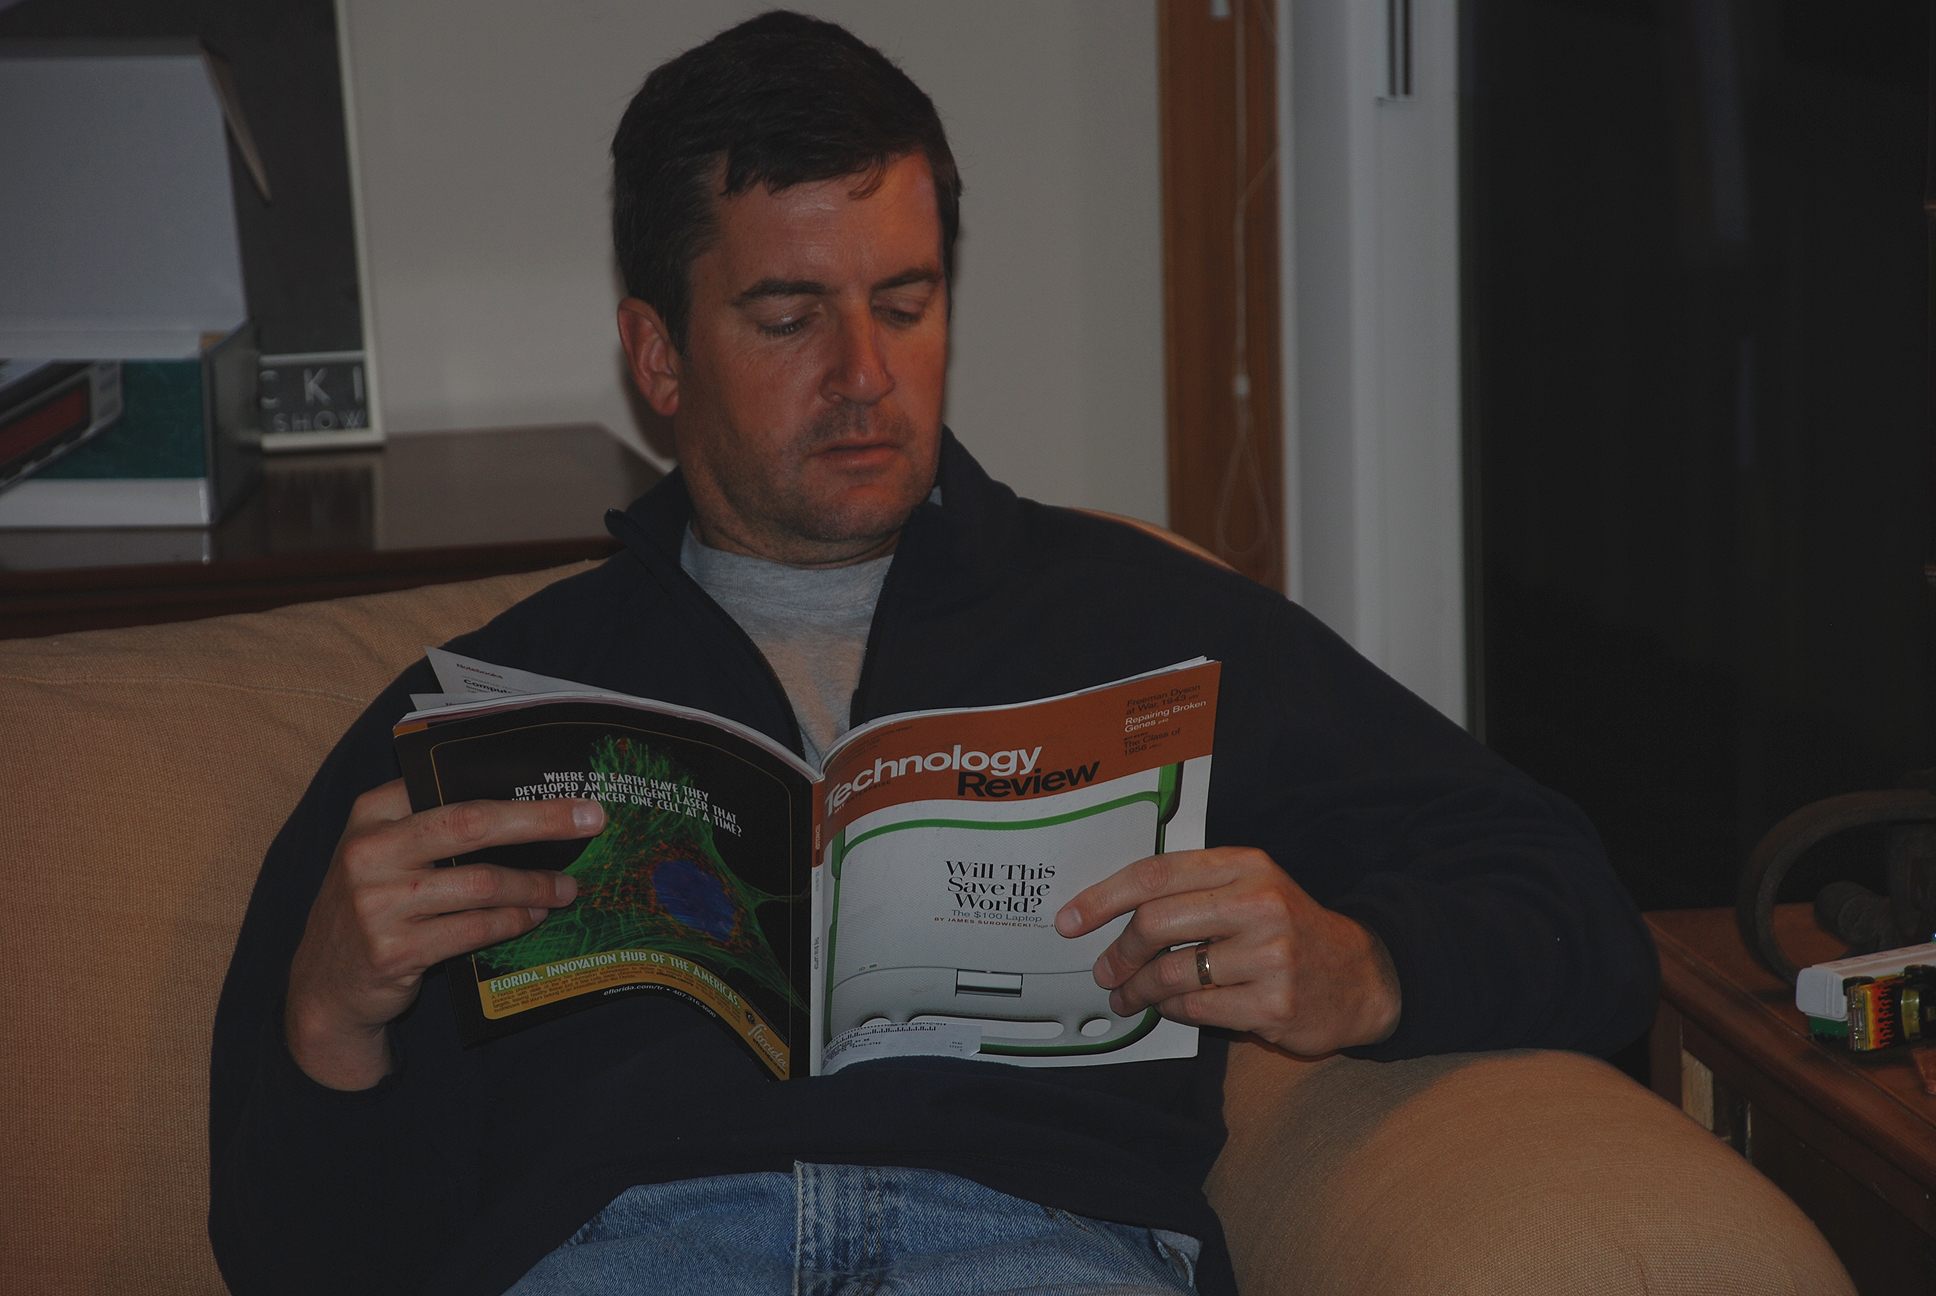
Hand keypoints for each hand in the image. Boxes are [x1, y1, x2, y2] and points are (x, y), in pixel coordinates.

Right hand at [284, 779, 603, 1090]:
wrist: (323, 988)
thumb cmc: (372, 906)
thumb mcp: (383, 855)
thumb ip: (432, 826)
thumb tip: (525, 807)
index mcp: (371, 814)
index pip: (448, 785)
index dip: (513, 788)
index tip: (564, 790)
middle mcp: (369, 853)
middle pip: (472, 823)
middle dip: (541, 820)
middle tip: (591, 820)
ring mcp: (377, 905)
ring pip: (481, 883)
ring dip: (535, 885)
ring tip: (566, 888)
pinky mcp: (393, 952)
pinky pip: (473, 929)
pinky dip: (513, 921)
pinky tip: (534, 917)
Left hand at [1054, 847, 1399, 1056]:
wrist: (1363, 976)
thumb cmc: (1290, 930)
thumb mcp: (1251, 890)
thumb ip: (1191, 892)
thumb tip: (1112, 912)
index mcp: (1246, 866)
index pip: (1157, 873)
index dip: (1104, 897)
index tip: (1071, 919)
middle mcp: (1260, 903)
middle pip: (1156, 923)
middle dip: (1118, 953)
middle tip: (1104, 972)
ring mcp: (1270, 955)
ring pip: (1172, 973)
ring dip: (1139, 990)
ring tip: (1130, 997)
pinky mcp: (1274, 1004)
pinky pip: (1196, 1009)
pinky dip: (1173, 1010)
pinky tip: (1172, 1007)